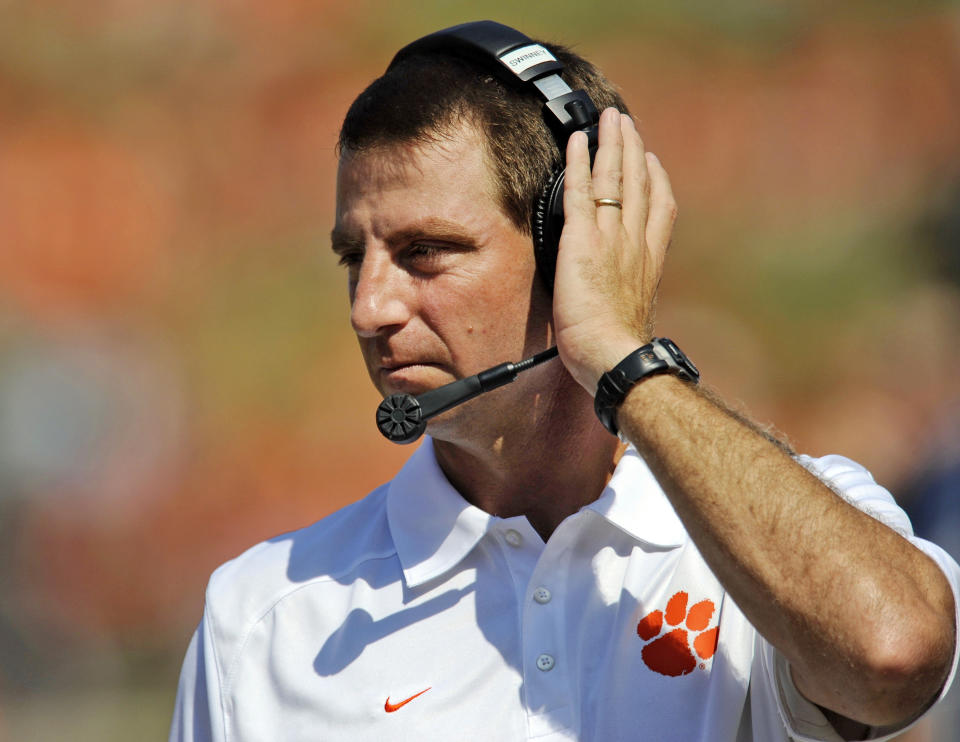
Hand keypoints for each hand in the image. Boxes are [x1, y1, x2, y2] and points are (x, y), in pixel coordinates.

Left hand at [552, 106, 676, 393]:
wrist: (614, 356)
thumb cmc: (618, 350)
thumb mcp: (632, 316)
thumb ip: (630, 296)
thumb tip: (623, 300)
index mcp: (649, 260)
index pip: (659, 208)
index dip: (655, 179)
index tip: (651, 159)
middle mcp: (635, 241)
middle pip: (638, 182)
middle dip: (632, 148)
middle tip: (626, 122)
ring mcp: (611, 237)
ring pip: (614, 178)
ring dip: (611, 143)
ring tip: (609, 117)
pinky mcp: (582, 240)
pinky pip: (581, 190)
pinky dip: (579, 162)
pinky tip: (578, 140)